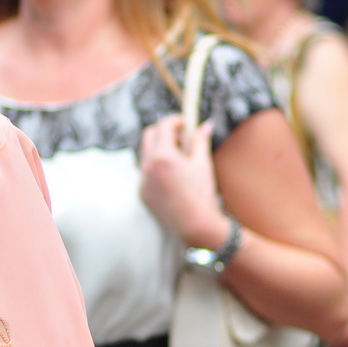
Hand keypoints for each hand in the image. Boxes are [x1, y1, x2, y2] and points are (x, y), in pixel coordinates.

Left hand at [139, 115, 230, 247]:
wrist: (195, 225)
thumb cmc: (202, 194)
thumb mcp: (203, 164)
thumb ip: (200, 141)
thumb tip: (205, 124)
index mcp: (162, 156)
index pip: (163, 126)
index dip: (175, 121)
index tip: (185, 123)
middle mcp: (147, 165)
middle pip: (148, 135)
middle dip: (164, 131)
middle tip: (181, 137)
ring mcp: (142, 179)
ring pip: (146, 153)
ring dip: (159, 148)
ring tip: (180, 158)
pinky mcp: (142, 191)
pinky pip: (146, 171)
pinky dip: (156, 166)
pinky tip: (173, 176)